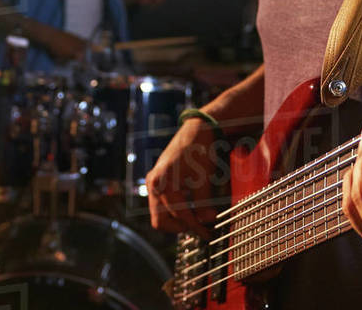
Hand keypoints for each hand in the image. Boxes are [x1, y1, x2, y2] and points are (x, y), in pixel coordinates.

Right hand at [147, 117, 226, 236]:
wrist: (197, 129)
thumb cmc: (200, 149)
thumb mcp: (204, 176)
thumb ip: (203, 201)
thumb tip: (207, 220)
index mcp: (163, 183)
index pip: (180, 215)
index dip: (196, 226)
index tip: (208, 232)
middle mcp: (154, 183)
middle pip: (161, 221)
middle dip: (180, 227)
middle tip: (199, 227)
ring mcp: (153, 182)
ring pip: (159, 214)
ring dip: (176, 219)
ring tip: (195, 218)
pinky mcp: (157, 181)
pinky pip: (161, 204)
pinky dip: (174, 209)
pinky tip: (189, 206)